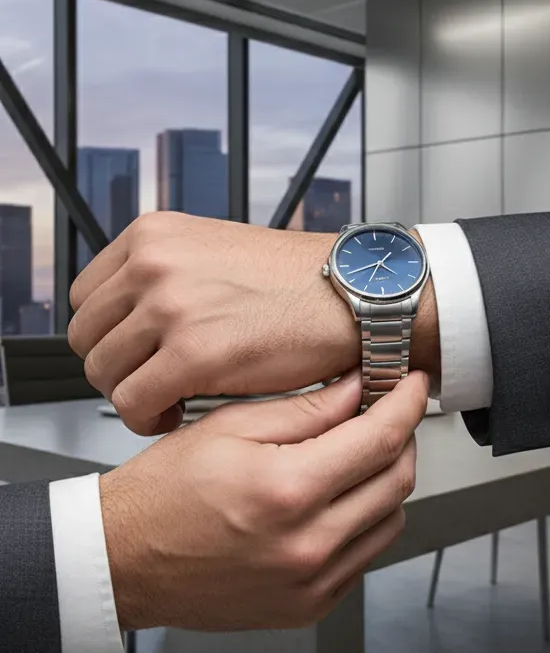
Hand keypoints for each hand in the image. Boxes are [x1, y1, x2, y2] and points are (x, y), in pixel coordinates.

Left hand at [66, 212, 438, 435]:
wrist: (359, 293)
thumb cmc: (305, 281)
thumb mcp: (221, 252)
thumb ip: (172, 273)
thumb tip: (137, 313)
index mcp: (154, 235)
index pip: (86, 296)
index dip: (110, 334)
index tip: (135, 352)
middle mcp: (153, 263)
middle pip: (88, 335)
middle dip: (118, 368)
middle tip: (153, 381)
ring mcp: (170, 307)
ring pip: (103, 372)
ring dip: (132, 395)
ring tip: (168, 401)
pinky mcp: (193, 353)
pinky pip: (134, 402)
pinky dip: (147, 418)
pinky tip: (175, 414)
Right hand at [99, 370, 428, 630]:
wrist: (123, 562)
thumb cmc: (161, 495)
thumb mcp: (230, 428)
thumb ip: (306, 409)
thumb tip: (359, 389)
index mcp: (287, 491)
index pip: (381, 440)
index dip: (408, 404)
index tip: (415, 385)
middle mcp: (307, 543)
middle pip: (398, 480)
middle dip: (401, 439)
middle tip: (385, 415)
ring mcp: (312, 582)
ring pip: (391, 519)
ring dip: (385, 481)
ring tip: (352, 458)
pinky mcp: (310, 605)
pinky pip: (365, 555)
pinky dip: (364, 522)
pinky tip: (334, 501)